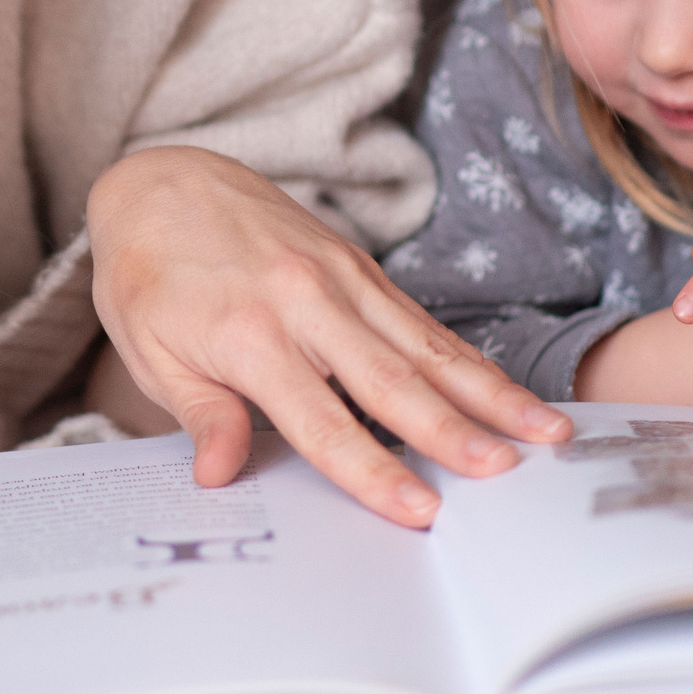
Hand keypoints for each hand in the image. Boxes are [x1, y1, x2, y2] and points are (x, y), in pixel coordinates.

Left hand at [87, 145, 573, 528]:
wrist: (159, 181)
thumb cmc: (146, 275)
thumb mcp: (149, 349)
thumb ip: (198, 412)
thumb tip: (221, 475)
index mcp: (248, 335)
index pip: (320, 421)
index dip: (371, 471)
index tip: (420, 512)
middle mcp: (304, 302)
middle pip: (391, 380)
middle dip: (454, 430)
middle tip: (508, 473)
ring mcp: (339, 277)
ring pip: (424, 344)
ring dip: (487, 390)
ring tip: (546, 429)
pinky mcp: (357, 264)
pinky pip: (418, 318)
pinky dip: (465, 355)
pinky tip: (505, 387)